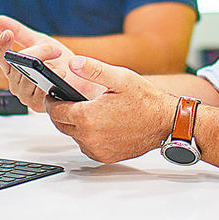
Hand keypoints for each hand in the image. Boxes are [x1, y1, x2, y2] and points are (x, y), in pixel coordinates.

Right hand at [0, 14, 75, 112]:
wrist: (83, 81)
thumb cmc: (62, 64)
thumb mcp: (41, 42)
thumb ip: (21, 33)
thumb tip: (0, 20)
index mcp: (15, 68)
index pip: (1, 57)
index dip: (2, 46)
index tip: (8, 34)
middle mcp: (17, 83)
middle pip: (17, 65)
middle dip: (37, 53)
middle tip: (54, 49)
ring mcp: (26, 95)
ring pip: (26, 78)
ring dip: (44, 66)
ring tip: (58, 61)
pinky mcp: (38, 106)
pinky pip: (38, 92)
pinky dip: (49, 81)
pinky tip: (61, 74)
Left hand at [45, 55, 176, 162]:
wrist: (166, 122)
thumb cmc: (146, 101)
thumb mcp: (120, 78)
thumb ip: (93, 69)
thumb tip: (74, 62)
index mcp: (88, 116)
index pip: (55, 111)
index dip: (52, 101)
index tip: (53, 94)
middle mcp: (89, 137)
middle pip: (61, 125)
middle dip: (61, 113)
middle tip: (68, 101)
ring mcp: (97, 149)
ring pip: (74, 136)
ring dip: (75, 125)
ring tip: (87, 111)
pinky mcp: (105, 156)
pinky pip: (87, 146)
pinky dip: (87, 137)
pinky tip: (98, 125)